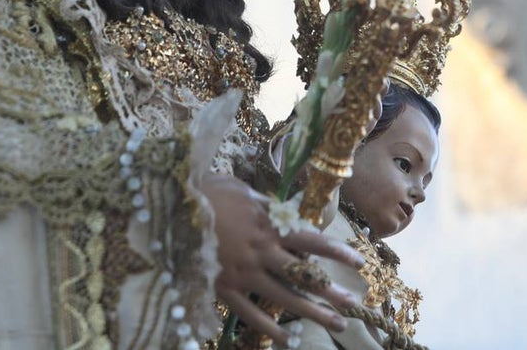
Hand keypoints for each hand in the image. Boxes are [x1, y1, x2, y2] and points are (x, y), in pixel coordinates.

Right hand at [203, 174, 364, 343]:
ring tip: (336, 323)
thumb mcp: (243, 191)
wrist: (167, 209)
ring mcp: (242, 273)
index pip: (311, 240)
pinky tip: (285, 338)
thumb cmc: (205, 192)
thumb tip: (286, 212)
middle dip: (330, 292)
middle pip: (303, 275)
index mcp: (268, 225)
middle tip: (353, 304)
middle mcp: (260, 251)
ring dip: (312, 313)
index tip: (358, 262)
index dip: (336, 252)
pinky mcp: (222, 288)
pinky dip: (268, 327)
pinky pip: (249, 313)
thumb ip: (267, 205)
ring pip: (283, 298)